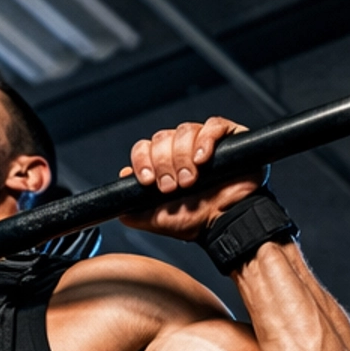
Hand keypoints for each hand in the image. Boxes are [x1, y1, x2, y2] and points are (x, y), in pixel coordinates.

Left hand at [120, 116, 266, 241]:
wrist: (225, 224)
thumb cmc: (196, 221)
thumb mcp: (157, 220)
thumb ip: (134, 210)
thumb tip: (120, 189)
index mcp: (164, 163)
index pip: (145, 148)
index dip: (143, 160)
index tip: (148, 181)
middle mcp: (182, 149)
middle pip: (163, 137)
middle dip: (164, 164)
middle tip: (173, 187)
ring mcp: (204, 141)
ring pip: (185, 131)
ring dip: (183, 157)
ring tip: (191, 180)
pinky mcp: (229, 137)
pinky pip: (213, 126)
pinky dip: (205, 140)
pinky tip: (203, 159)